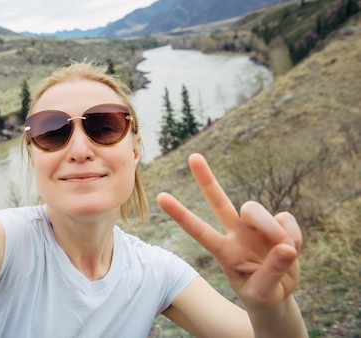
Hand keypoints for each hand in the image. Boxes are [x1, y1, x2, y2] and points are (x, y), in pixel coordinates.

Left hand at [157, 153, 301, 311]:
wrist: (278, 298)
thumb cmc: (261, 296)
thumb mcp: (262, 293)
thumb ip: (271, 272)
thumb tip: (286, 247)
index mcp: (223, 251)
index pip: (198, 230)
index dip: (181, 214)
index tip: (160, 197)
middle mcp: (236, 234)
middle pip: (219, 202)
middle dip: (206, 179)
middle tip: (193, 157)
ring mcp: (256, 228)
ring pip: (256, 210)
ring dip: (273, 231)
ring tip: (285, 251)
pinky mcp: (278, 224)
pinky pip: (286, 219)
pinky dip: (294, 236)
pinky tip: (293, 250)